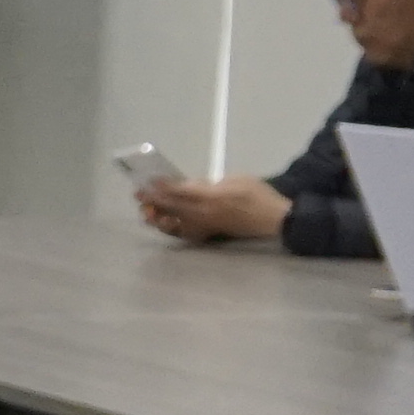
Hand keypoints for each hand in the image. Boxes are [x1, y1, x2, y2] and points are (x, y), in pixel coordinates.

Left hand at [136, 174, 286, 244]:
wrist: (275, 219)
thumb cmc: (258, 195)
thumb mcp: (236, 180)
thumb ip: (211, 184)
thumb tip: (192, 186)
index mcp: (211, 197)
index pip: (179, 191)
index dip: (161, 187)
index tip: (148, 182)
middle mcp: (204, 213)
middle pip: (172, 207)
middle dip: (153, 201)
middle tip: (138, 195)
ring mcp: (206, 226)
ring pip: (174, 223)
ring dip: (158, 217)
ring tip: (146, 212)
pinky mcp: (211, 234)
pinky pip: (186, 234)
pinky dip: (172, 229)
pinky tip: (164, 225)